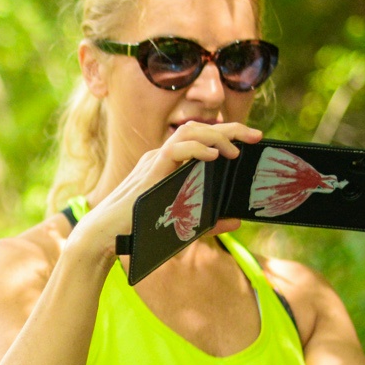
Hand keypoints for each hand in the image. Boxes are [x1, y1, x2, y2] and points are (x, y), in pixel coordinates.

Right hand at [67, 121, 263, 260]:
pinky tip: (214, 156)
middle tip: (256, 136)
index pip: (202, 139)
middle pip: (199, 128)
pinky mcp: (150, 170)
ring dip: (217, 136)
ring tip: (236, 149)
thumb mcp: (184, 227)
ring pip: (189, 132)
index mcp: (170, 164)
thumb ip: (209, 223)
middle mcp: (164, 157)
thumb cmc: (140, 230)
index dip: (229, 134)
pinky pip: (176, 149)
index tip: (253, 140)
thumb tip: (235, 221)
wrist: (108, 235)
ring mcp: (156, 160)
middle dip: (231, 129)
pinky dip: (197, 149)